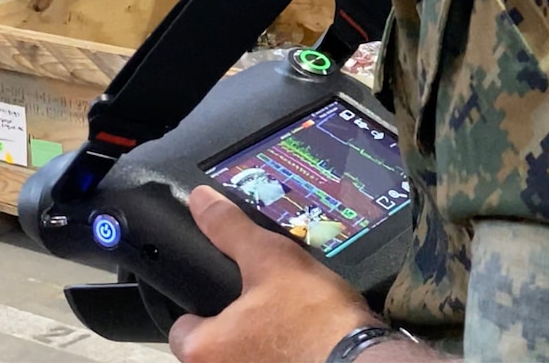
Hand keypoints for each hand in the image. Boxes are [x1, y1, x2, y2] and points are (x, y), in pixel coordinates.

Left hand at [168, 187, 378, 362]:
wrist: (365, 361)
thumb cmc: (314, 318)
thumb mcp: (270, 258)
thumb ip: (229, 229)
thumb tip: (200, 200)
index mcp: (204, 351)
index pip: (182, 327)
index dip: (203, 304)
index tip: (227, 291)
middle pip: (216, 344)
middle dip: (237, 324)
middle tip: (265, 300)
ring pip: (245, 357)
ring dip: (261, 341)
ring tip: (289, 315)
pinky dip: (283, 355)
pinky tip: (304, 338)